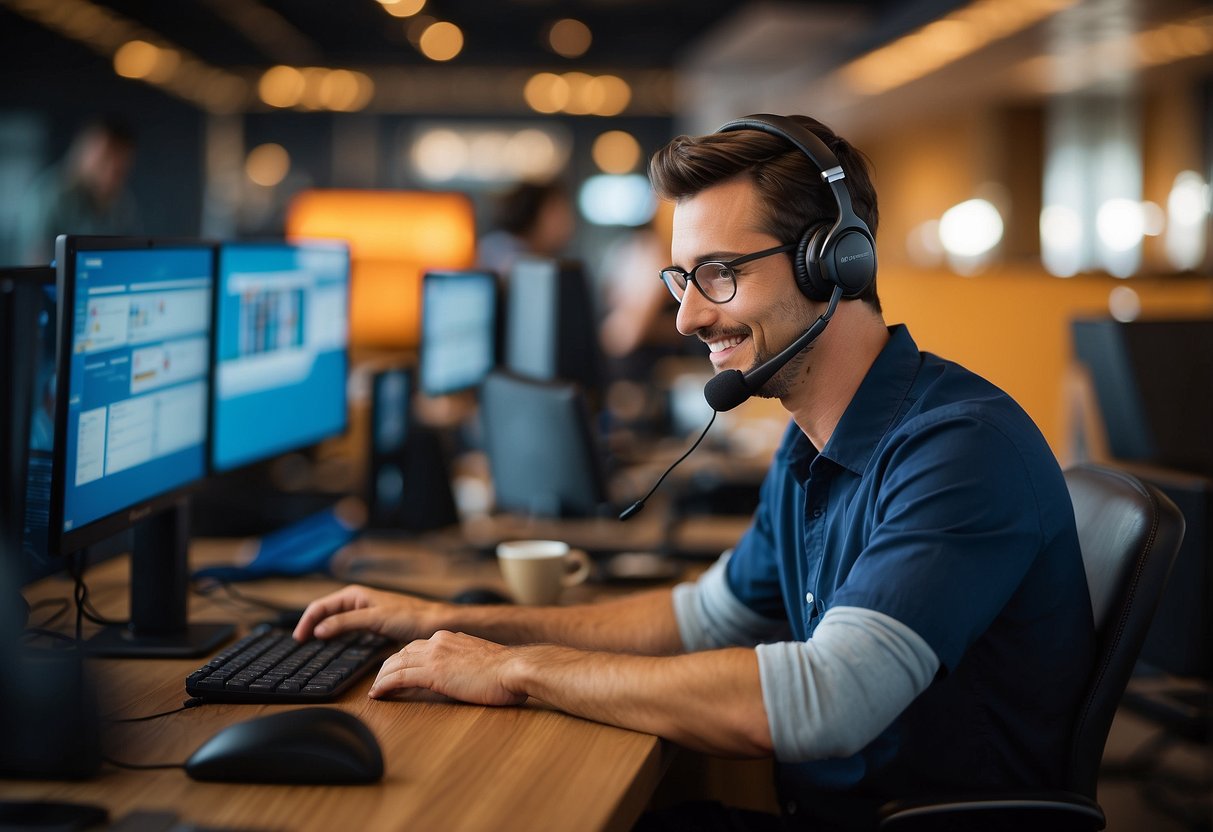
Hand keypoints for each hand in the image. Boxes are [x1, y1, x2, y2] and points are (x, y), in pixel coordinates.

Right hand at [293, 584, 440, 643]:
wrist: (434, 622)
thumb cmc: (409, 616)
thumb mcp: (374, 619)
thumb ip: (345, 623)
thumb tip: (319, 629)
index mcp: (354, 595)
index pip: (320, 606)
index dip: (306, 622)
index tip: (297, 639)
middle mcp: (357, 601)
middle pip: (324, 613)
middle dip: (310, 625)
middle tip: (299, 644)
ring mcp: (363, 613)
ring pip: (334, 621)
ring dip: (321, 630)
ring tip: (309, 645)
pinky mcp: (371, 624)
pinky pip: (346, 629)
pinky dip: (335, 636)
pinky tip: (332, 645)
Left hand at [368, 630, 525, 706]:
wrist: (514, 669)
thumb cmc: (508, 672)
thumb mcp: (483, 663)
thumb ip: (468, 665)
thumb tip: (465, 677)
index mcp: (452, 638)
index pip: (419, 646)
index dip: (404, 658)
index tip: (397, 669)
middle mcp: (439, 641)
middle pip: (403, 652)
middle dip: (388, 665)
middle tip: (379, 680)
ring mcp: (435, 655)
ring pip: (396, 662)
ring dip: (382, 676)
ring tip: (375, 690)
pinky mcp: (432, 672)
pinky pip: (399, 677)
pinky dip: (384, 685)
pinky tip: (377, 694)